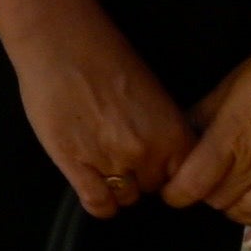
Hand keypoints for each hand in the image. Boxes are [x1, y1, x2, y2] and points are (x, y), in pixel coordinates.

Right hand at [5, 13, 194, 217]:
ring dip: (118, 187)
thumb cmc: (108, 61)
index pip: (186, 178)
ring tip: (104, 167)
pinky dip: (99, 204)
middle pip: (154, 189)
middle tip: (125, 159)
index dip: (171, 175)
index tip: (159, 169)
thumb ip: (163, 130)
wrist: (64, 46)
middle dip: (142, 179)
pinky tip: (95, 191)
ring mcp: (111, 161)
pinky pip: (98, 203)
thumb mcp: (154, 96)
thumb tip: (162, 156)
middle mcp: (147, 152)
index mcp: (173, 133)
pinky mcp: (76, 165)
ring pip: (125, 197)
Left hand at [159, 33, 250, 242]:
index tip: (174, 190)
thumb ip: (203, 116)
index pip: (191, 185)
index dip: (176, 193)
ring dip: (235, 211)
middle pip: (218, 200)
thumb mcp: (229, 84)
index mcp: (230, 136)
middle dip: (207, 195)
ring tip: (234, 197)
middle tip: (210, 183)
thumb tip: (182, 136)